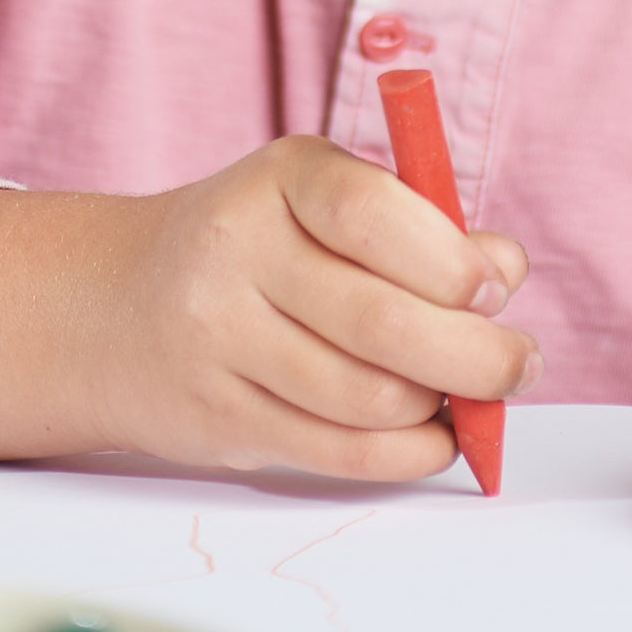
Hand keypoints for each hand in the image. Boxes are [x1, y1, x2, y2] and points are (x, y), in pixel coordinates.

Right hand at [0, 139, 538, 479]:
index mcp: (280, 178)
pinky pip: (335, 452)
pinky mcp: (213, 416)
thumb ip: (424, 227)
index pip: (374, 213)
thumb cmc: (259, 247)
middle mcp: (235, 250)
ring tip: (456, 394)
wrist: (114, 306)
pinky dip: (405, 454)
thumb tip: (506, 270)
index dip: (452, 262)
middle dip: (477, 357)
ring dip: (438, 406)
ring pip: (366, 397)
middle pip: (382, 323)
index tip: (491, 291)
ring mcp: (216, 338)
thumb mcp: (328, 202)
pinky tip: (430, 436)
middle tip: (517, 366)